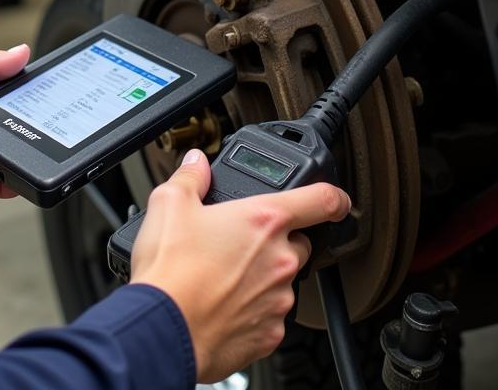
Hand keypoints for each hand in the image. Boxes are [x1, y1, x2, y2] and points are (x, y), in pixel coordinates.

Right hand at [130, 149, 350, 382]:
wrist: (162, 330)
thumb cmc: (170, 270)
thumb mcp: (170, 203)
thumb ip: (191, 176)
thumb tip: (197, 163)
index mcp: (264, 220)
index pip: (322, 200)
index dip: (334, 195)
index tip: (335, 199)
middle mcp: (280, 260)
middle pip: (299, 242)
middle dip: (276, 240)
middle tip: (240, 242)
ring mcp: (278, 300)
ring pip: (283, 281)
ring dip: (263, 276)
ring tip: (222, 276)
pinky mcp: (269, 335)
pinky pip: (270, 315)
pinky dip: (253, 309)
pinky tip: (222, 303)